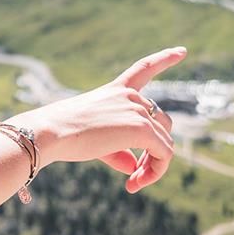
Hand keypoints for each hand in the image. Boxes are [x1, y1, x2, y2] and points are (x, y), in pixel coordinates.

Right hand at [8, 47, 184, 192]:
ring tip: (133, 182)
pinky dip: (155, 172)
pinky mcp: (142, 128)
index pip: (143, 69)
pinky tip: (134, 183)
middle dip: (153, 151)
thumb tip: (134, 167)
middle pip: (161, 123)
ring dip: (154, 165)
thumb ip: (118, 151)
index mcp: (116, 90)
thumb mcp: (93, 140)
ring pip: (164, 142)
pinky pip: (163, 154)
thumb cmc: (63, 135)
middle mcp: (129, 95)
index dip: (165, 58)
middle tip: (134, 176)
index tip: (183, 51)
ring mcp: (137, 110)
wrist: (50, 133)